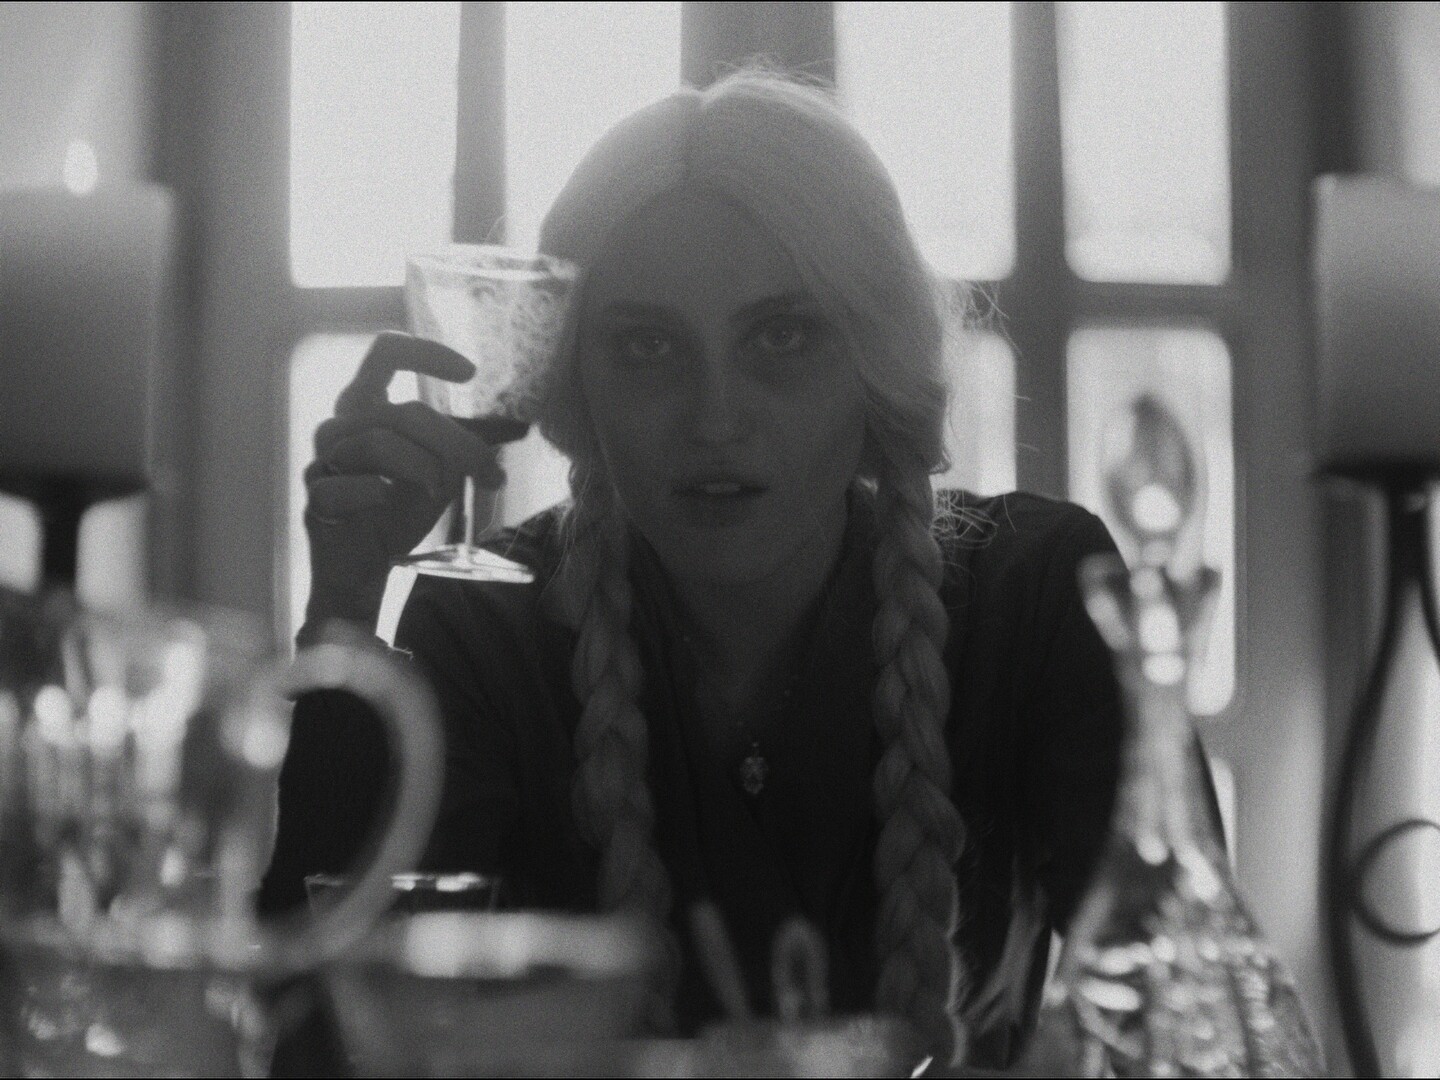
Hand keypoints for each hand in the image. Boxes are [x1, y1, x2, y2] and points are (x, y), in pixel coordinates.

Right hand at [300, 332, 504, 634]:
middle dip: (457, 442)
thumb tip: (521, 426)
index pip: (385, 354)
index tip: (469, 374)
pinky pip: (342, 486)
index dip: (425, 353)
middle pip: (404, 412)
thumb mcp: (443, 469)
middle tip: (490, 473)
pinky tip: (386, 500)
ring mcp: (323, 461)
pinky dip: (374, 492)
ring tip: (440, 490)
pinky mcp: (316, 501)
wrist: (366, 566)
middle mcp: (340, 426)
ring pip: (378, 442)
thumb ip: (469, 444)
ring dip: (424, 467)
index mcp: (367, 406)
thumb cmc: (400, 508)